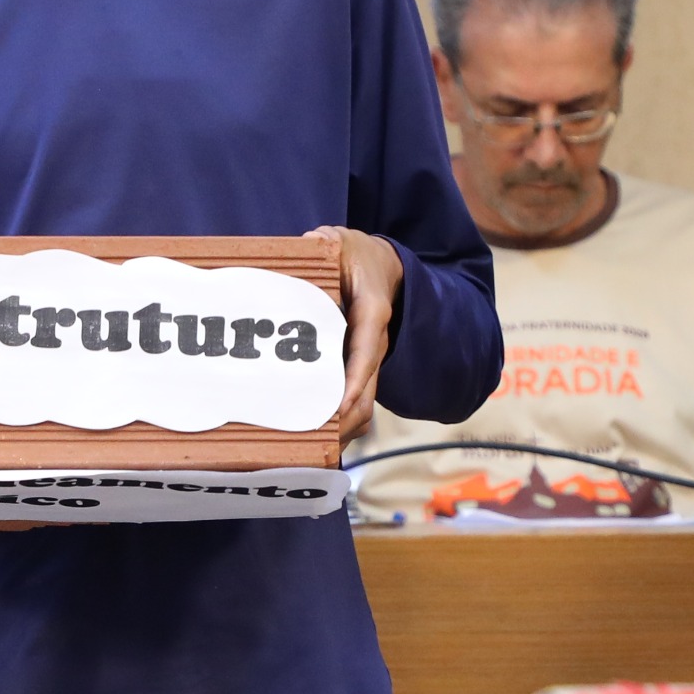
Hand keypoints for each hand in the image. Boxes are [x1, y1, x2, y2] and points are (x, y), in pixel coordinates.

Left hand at [308, 226, 406, 422]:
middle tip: (316, 441)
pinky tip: (312, 439)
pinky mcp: (358, 370)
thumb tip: (310, 243)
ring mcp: (368, 360)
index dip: (356, 379)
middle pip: (367, 392)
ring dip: (342, 429)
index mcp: (372, 312)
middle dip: (345, 420)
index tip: (341, 404)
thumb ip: (324, 243)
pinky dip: (338, 423)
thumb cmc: (356, 256)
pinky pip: (354, 401)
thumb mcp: (340, 242)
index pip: (368, 350)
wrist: (382, 267)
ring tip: (312, 451)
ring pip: (363, 405)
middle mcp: (375, 343)